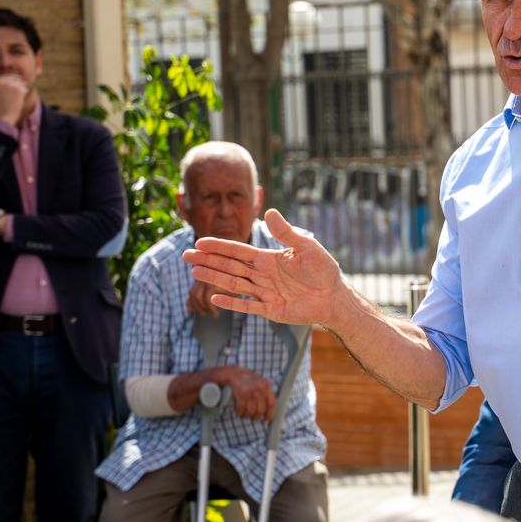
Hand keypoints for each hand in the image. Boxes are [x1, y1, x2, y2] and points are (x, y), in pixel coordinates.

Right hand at [0, 73, 29, 124]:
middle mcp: (0, 82)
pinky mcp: (17, 88)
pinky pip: (24, 87)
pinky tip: (24, 95)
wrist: (3, 116)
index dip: (10, 78)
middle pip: (12, 77)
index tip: (16, 80)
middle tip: (24, 83)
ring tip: (24, 90)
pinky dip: (25, 91)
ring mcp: (8, 84)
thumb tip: (2, 84)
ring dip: (22, 85)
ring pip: (19, 81)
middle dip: (18, 80)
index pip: (3, 76)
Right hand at [182, 209, 341, 326]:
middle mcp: (262, 275)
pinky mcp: (270, 310)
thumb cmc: (323, 270)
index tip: (200, 242)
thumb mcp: (307, 248)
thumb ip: (287, 233)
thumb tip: (269, 212)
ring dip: (214, 277)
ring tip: (194, 270)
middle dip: (209, 260)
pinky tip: (215, 297)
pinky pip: (248, 305)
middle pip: (230, 266)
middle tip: (186, 255)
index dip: (220, 246)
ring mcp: (264, 293)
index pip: (239, 251)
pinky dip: (232, 302)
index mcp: (268, 259)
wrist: (334, 297)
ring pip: (234, 283)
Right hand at [213, 365, 276, 421]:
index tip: (266, 421)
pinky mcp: (241, 392)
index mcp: (266, 385)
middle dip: (256, 416)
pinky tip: (239, 412)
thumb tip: (268, 407)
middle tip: (251, 418)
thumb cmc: (244, 379)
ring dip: (247, 415)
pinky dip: (240, 412)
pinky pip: (242, 408)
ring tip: (244, 415)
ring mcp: (251, 390)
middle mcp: (260, 387)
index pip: (272, 403)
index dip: (270, 414)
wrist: (230, 372)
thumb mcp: (257, 382)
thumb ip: (264, 391)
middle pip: (261, 409)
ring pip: (252, 410)